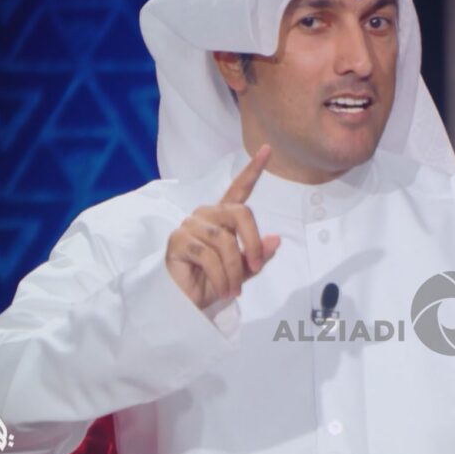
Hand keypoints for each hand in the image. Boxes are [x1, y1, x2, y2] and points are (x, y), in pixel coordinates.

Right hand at [165, 145, 280, 308]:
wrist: (185, 304)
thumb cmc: (211, 283)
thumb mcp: (242, 271)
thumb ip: (258, 255)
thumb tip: (276, 240)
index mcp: (222, 218)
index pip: (239, 188)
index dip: (253, 169)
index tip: (267, 149)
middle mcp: (206, 215)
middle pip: (240, 214)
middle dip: (253, 243)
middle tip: (256, 267)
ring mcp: (190, 225)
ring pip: (225, 241)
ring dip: (235, 270)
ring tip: (234, 290)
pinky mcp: (178, 241)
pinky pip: (208, 256)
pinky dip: (221, 277)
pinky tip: (222, 289)